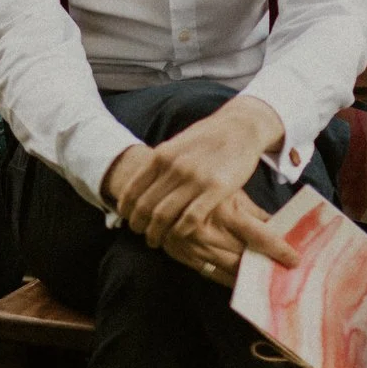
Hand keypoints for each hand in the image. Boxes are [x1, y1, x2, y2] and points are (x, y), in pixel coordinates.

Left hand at [106, 95, 289, 255]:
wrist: (240, 127)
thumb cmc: (206, 138)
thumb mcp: (176, 144)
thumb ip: (159, 163)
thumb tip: (138, 184)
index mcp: (160, 156)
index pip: (132, 190)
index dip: (126, 209)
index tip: (126, 219)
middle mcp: (173, 168)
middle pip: (145, 207)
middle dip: (138, 225)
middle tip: (140, 233)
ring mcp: (194, 179)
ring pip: (164, 216)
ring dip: (156, 233)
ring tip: (155, 240)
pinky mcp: (216, 189)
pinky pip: (190, 219)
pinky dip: (179, 232)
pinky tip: (177, 236)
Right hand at [153, 190, 296, 283]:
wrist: (154, 187)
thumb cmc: (201, 185)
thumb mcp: (231, 192)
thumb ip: (255, 212)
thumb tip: (284, 228)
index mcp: (226, 213)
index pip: (261, 237)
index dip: (280, 251)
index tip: (295, 260)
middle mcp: (210, 233)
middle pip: (247, 259)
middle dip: (267, 268)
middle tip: (286, 275)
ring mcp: (194, 247)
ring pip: (229, 270)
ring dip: (249, 278)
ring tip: (267, 282)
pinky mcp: (182, 255)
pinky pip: (210, 274)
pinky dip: (227, 279)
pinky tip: (241, 282)